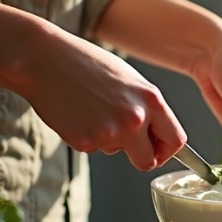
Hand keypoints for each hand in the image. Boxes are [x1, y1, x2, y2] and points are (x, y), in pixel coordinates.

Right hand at [21, 27, 186, 170]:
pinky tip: (77, 114)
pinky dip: (87, 137)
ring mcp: (110, 133)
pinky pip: (94, 149)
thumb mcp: (130, 80)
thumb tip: (157, 135)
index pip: (176, 140)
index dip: (168, 150)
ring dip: (109, 140)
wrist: (44, 59)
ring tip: (93, 110)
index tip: (158, 149)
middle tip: (126, 143)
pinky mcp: (85, 142)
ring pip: (117, 152)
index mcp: (151, 100)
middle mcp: (135, 119)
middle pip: (148, 161)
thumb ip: (147, 108)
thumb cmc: (87, 64)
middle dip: (140, 157)